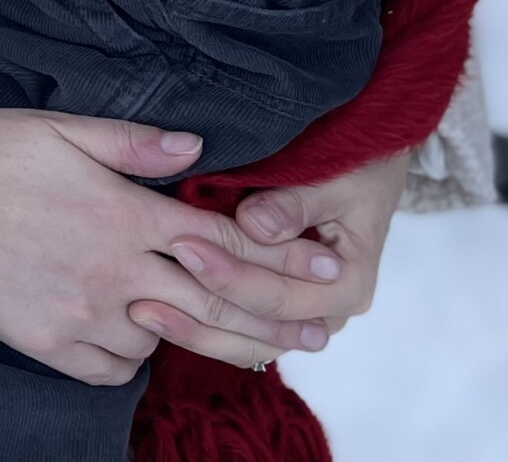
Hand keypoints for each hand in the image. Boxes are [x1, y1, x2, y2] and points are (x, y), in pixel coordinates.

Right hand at [0, 109, 340, 385]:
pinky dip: (135, 356)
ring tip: (252, 345)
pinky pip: (112, 367)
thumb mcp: (56, 129)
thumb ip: (131, 143)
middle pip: (214, 305)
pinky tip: (147, 340)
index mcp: (123, 216)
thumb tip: (197, 148)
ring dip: (206, 339)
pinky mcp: (49, 344)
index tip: (327, 267)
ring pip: (166, 340)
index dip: (282, 255)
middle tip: (323, 329)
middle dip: (276, 317)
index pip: (223, 242)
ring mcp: (82, 314)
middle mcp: (114, 273)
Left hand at [123, 148, 409, 362]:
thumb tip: (256, 225)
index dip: (230, 275)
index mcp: (348, 283)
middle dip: (203, 309)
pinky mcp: (280, 310)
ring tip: (141, 315)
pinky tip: (159, 317)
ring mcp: (304, 316)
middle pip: (261, 328)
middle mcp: (328, 311)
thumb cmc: (352, 165)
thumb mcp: (332, 177)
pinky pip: (242, 335)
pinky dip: (204, 330)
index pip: (281, 296)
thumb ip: (293, 203)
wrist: (365, 167)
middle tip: (146, 293)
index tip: (181, 245)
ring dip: (196, 331)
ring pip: (248, 343)